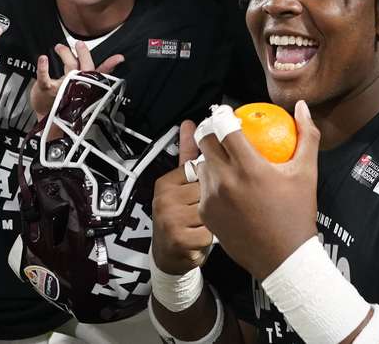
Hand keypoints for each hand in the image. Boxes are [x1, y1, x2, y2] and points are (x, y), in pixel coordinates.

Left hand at [30, 40, 124, 120]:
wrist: (47, 118)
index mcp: (86, 87)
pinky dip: (43, 68)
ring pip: (69, 69)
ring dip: (66, 54)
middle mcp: (77, 88)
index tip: (118, 58)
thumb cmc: (64, 99)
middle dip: (84, 55)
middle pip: (85, 69)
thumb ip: (96, 73)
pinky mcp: (47, 90)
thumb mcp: (82, 86)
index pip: (100, 75)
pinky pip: (45, 78)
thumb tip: (115, 61)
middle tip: (80, 44)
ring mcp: (62, 89)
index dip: (110, 66)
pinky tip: (43, 59)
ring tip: (60, 47)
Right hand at [152, 121, 216, 274]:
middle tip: (205, 212)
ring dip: (215, 221)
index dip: (210, 184)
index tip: (204, 193)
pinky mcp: (179, 240)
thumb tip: (190, 123)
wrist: (169, 256)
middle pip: (208, 192)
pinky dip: (211, 238)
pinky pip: (211, 232)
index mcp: (166, 182)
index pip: (201, 172)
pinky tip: (201, 239)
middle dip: (213, 203)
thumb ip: (188, 154)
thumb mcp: (182, 184)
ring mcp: (169, 220)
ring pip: (211, 212)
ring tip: (204, 225)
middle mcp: (163, 199)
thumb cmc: (181, 216)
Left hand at [197, 102, 319, 279]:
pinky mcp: (206, 214)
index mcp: (249, 167)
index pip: (223, 127)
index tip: (228, 113)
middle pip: (205, 141)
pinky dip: (211, 180)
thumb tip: (302, 107)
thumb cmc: (297, 213)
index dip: (223, 115)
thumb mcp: (307, 172)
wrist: (283, 259)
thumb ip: (307, 135)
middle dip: (211, 131)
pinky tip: (226, 183)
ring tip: (224, 158)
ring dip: (210, 156)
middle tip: (222, 130)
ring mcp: (212, 198)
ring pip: (201, 164)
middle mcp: (225, 180)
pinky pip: (202, 187)